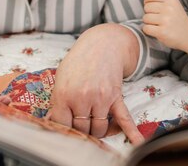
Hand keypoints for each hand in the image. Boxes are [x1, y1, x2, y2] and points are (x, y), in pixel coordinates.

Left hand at [47, 24, 143, 143]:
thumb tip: (50, 122)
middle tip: (80, 124)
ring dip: (97, 130)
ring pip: (99, 129)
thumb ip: (57, 101)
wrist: (102, 45)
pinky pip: (124, 118)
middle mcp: (82, 98)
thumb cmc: (79, 62)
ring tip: (93, 123)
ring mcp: (101, 98)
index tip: (65, 127)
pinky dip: (131, 131)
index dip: (63, 128)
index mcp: (65, 94)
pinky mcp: (115, 97)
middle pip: (81, 129)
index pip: (62, 124)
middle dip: (80, 129)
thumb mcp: (61, 78)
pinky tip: (138, 142)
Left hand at [142, 0, 187, 58]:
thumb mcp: (170, 3)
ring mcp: (166, 20)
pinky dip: (149, 30)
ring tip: (158, 24)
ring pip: (145, 18)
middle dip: (149, 13)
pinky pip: (146, 28)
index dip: (148, 3)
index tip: (155, 8)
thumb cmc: (177, 17)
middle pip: (146, 7)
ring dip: (149, 23)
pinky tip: (157, 30)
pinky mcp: (163, 32)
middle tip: (159, 18)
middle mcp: (169, 8)